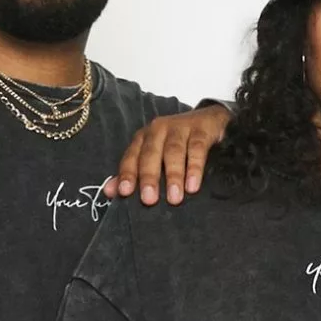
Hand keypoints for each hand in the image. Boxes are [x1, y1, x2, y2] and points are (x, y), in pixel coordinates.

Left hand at [107, 103, 229, 205]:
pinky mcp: (201, 129)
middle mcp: (158, 130)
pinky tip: (193, 186)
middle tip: (149, 200)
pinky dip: (195, 167)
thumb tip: (110, 192)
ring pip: (173, 151)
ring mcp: (180, 127)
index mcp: (143, 138)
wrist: (210, 121)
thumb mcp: (155, 157)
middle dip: (149, 177)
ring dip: (173, 175)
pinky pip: (196, 148)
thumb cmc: (178, 144)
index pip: (131, 157)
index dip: (127, 174)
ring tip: (175, 198)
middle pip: (150, 154)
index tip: (125, 192)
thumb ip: (133, 173)